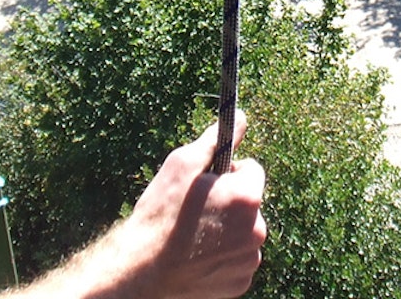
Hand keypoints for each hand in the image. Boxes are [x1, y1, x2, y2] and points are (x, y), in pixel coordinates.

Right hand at [123, 112, 266, 298]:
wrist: (143, 270)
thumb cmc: (162, 214)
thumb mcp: (183, 165)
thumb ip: (216, 140)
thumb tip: (241, 118)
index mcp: (247, 197)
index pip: (251, 170)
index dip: (227, 173)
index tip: (206, 183)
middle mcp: (257, 229)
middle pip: (248, 203)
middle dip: (228, 202)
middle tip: (196, 210)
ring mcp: (249, 260)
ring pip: (243, 232)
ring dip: (227, 229)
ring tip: (194, 234)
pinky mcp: (240, 283)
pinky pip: (237, 259)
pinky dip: (223, 256)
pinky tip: (197, 255)